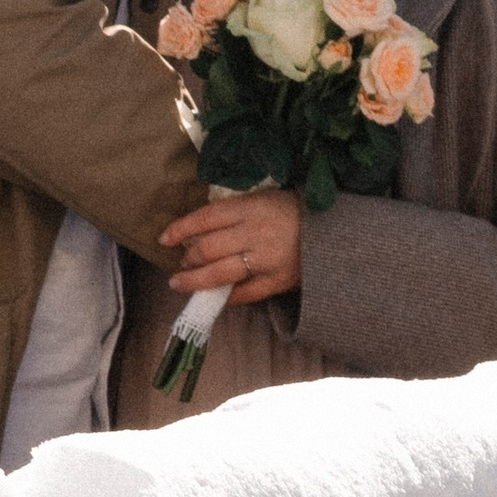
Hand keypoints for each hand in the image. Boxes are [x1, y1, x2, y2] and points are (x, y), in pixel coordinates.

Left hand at [161, 187, 302, 304]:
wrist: (332, 230)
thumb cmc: (291, 211)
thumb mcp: (262, 200)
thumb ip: (233, 214)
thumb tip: (197, 232)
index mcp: (250, 207)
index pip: (205, 218)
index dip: (180, 229)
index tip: (164, 238)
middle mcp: (255, 232)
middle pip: (208, 249)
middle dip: (188, 258)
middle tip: (183, 262)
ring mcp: (266, 259)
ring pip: (220, 274)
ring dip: (195, 281)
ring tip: (181, 283)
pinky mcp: (277, 280)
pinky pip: (244, 293)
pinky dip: (227, 296)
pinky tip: (218, 295)